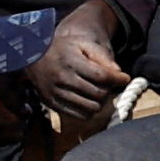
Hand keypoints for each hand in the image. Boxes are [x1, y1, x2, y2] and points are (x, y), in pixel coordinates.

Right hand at [31, 11, 127, 127]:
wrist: (34, 55)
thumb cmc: (64, 49)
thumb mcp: (82, 44)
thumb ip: (102, 55)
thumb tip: (118, 73)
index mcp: (70, 61)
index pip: (101, 75)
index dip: (117, 79)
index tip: (125, 78)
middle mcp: (61, 79)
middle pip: (98, 93)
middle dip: (109, 90)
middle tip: (109, 84)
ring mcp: (55, 93)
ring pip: (91, 107)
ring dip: (101, 102)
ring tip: (99, 92)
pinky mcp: (51, 104)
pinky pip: (79, 116)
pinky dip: (90, 111)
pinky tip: (90, 101)